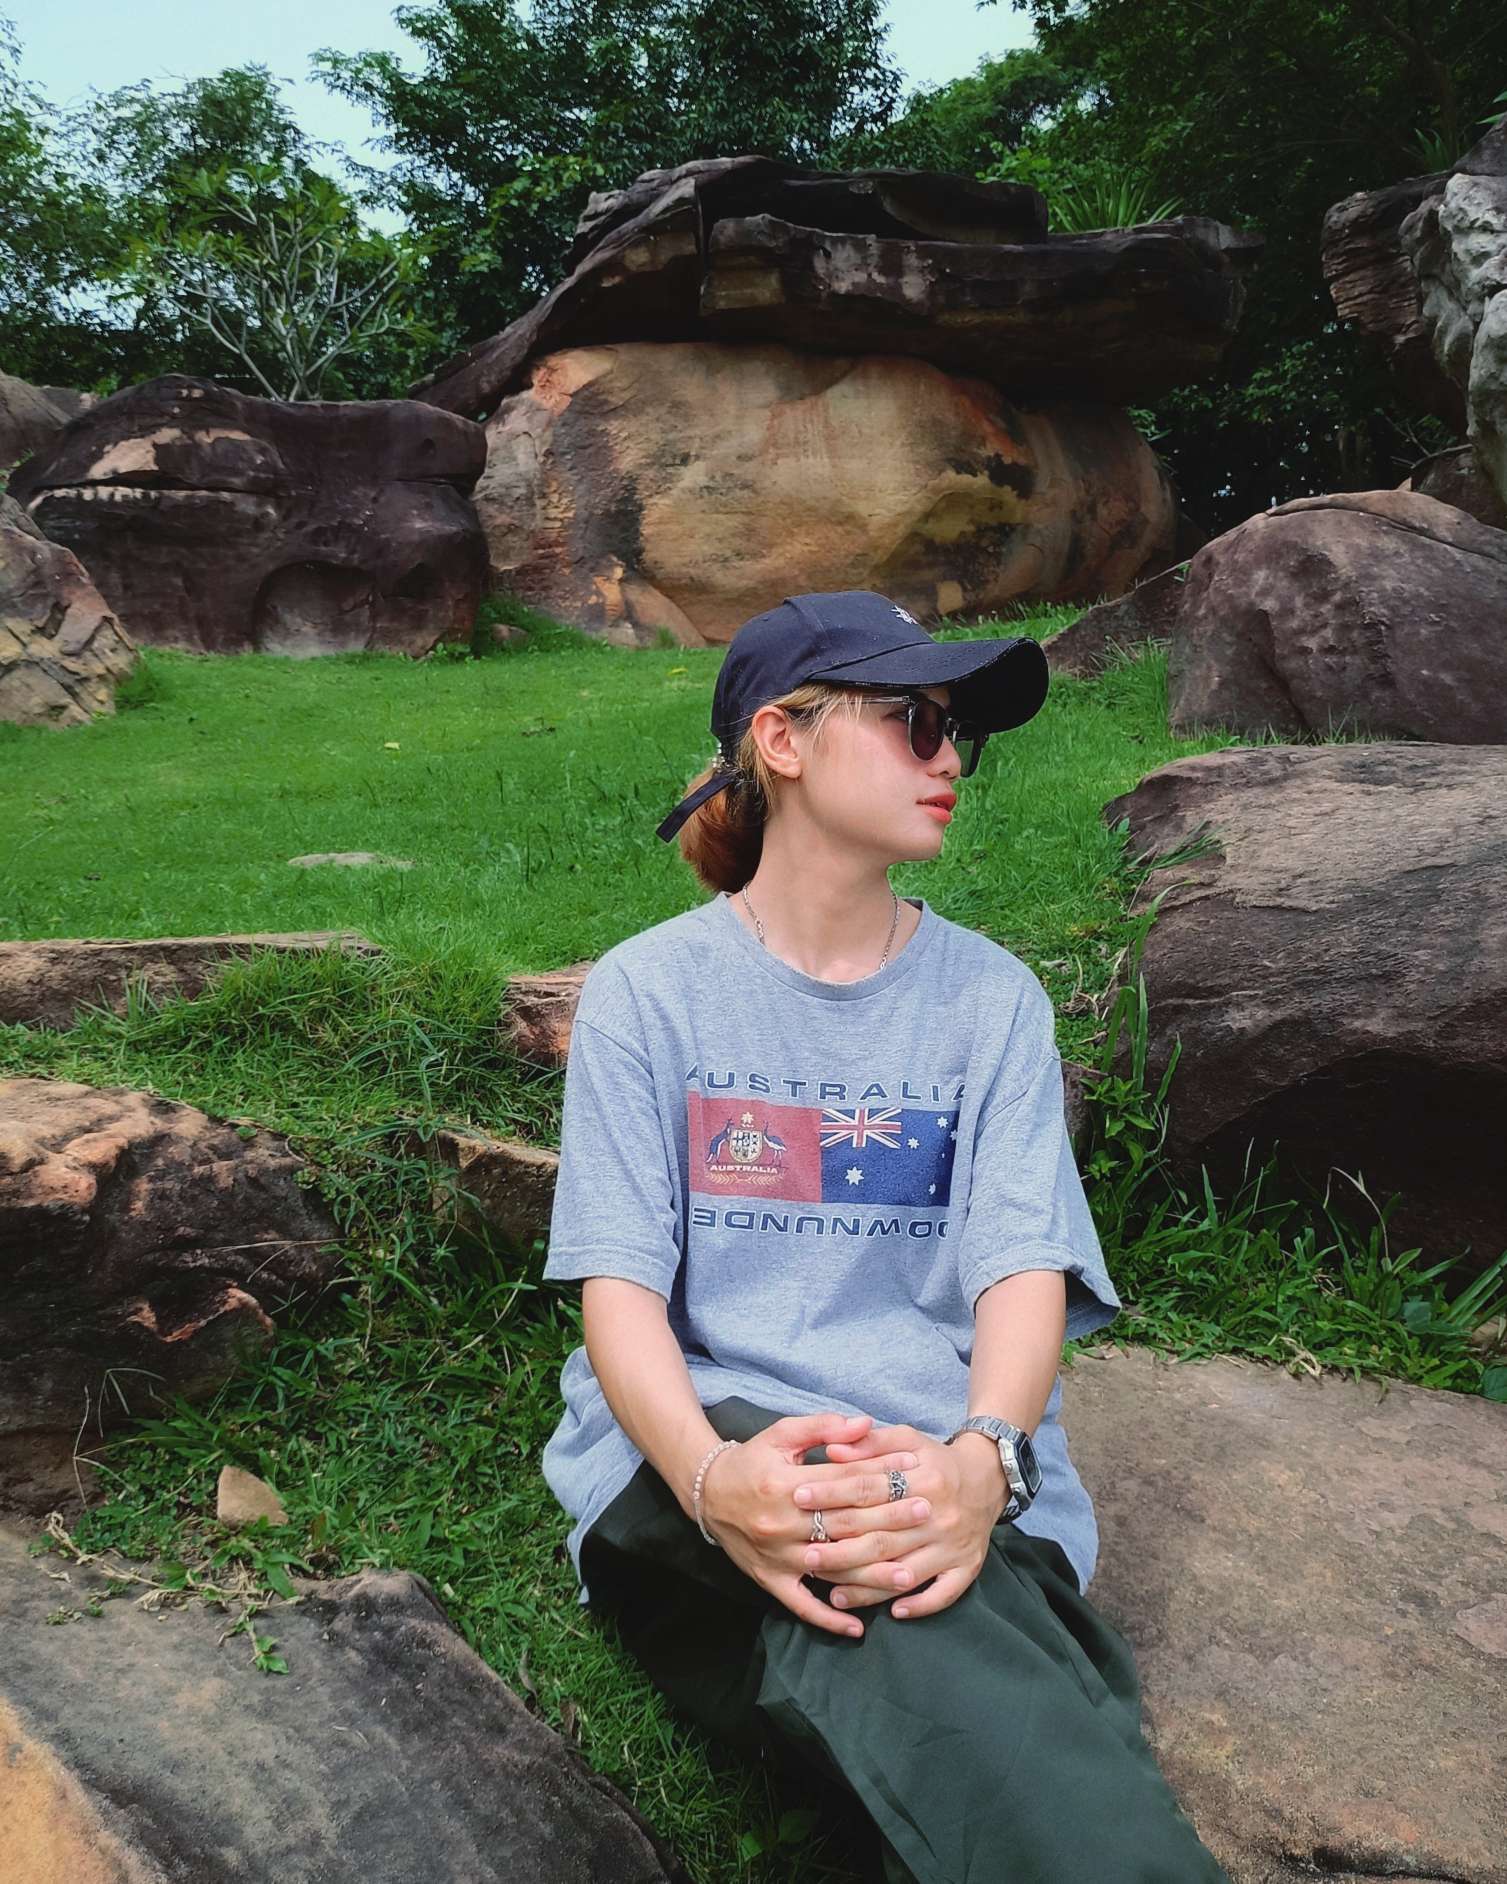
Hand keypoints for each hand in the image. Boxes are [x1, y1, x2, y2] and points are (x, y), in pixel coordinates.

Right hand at [699, 1412, 929, 1638]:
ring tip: (911, 1573)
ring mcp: (778, 1557)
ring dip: (872, 1574)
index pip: (845, 1481)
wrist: (706, 1492)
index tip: (915, 1472)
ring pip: (833, 1569)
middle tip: (926, 1513)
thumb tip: (866, 1423)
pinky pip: (802, 1606)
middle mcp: (782, 1523)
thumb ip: (823, 1427)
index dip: (882, 1475)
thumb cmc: (751, 1459)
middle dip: (890, 1518)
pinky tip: (858, 1628)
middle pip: (846, 1524)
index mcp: (786, 1483)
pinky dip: (829, 1619)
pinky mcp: (770, 1580)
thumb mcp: (781, 1433)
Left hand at [792, 1421, 1008, 1619]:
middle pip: (882, 1537)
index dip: (832, 1493)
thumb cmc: (937, 1460)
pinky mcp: (967, 1568)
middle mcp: (939, 1515)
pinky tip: (891, 1611)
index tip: (799, 1498)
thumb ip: (869, 1444)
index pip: (869, 1488)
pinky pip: (943, 1594)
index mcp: (924, 1478)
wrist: (988, 1479)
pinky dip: (918, 1605)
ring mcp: (954, 1546)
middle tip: (805, 1554)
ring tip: (833, 1593)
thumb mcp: (907, 1440)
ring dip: (869, 1586)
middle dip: (840, 1548)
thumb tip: (830, 1452)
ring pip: (905, 1572)